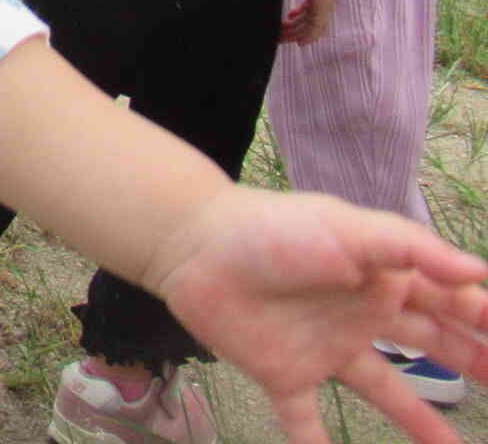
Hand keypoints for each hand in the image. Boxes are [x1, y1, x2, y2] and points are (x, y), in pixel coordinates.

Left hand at [150, 185, 487, 443]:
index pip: (448, 303)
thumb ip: (413, 249)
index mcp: (381, 278)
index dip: (482, 318)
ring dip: (421, 423)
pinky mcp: (285, 375)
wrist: (194, 245)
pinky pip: (307, 422)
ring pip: (385, 392)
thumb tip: (479, 271)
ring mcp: (325, 348)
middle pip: (429, 346)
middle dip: (472, 361)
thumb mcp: (349, 229)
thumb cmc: (274, 228)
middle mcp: (360, 316)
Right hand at [282, 0, 336, 45]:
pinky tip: (299, 43)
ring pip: (314, 26)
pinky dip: (308, 36)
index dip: (299, 14)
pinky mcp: (323, 4)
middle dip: (296, 28)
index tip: (287, 17)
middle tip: (280, 34)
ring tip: (281, 38)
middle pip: (312, 19)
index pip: (312, 6)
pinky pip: (316, 26)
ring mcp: (326, 1)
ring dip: (298, 34)